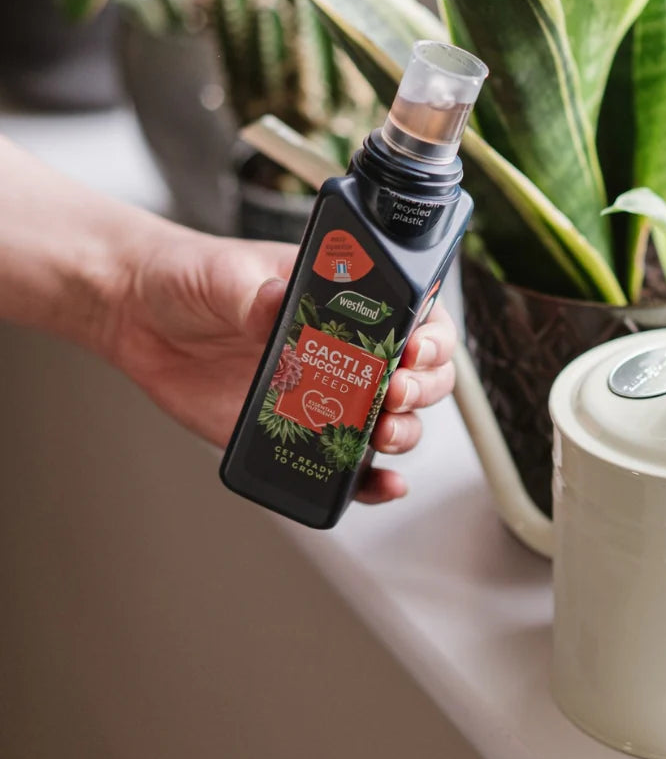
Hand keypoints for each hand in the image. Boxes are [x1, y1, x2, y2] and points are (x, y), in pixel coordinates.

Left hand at [109, 224, 456, 503]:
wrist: (140, 318)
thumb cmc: (193, 278)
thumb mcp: (225, 275)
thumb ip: (253, 294)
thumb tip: (276, 309)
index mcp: (345, 297)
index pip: (415, 313)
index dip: (431, 334)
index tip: (414, 349)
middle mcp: (348, 347)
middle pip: (419, 373)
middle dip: (423, 387)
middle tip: (396, 392)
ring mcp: (327, 392)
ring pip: (393, 420)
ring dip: (403, 432)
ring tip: (382, 434)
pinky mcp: (298, 432)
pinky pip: (347, 463)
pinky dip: (370, 480)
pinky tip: (382, 484)